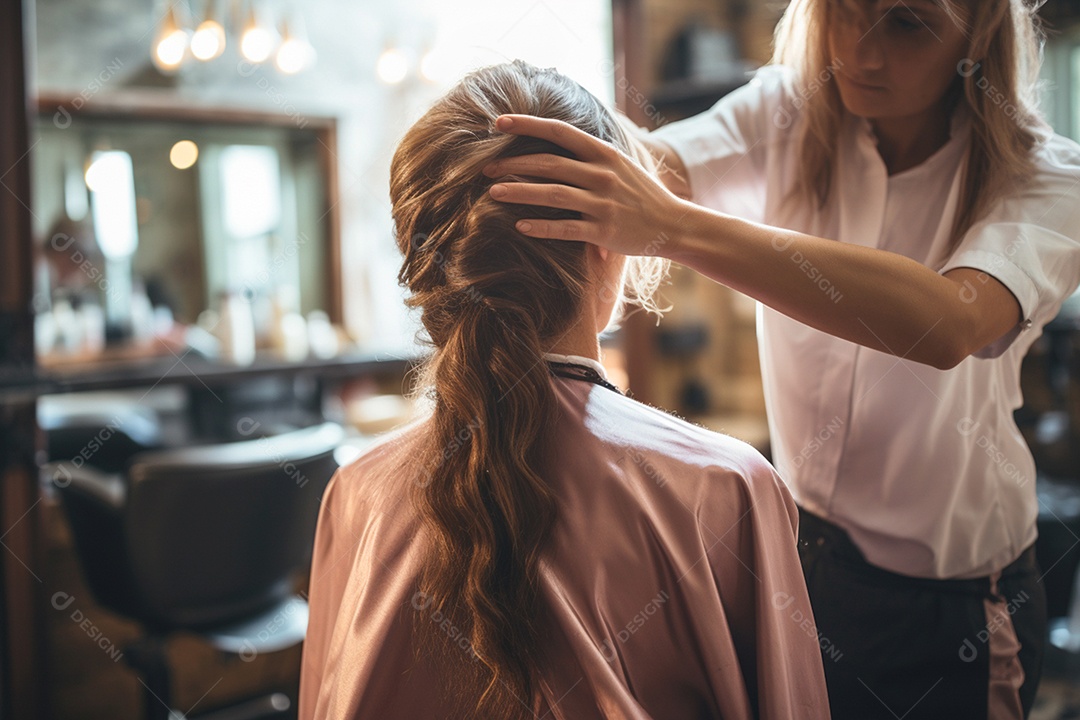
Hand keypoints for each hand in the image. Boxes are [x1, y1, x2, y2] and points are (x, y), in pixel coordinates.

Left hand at [483, 114, 688, 257]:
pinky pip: (566, 229)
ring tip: (493, 193)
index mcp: (604, 153)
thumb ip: (590, 152)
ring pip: (553, 194)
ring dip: (519, 192)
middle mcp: (602, 175)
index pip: (559, 131)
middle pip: (549, 163)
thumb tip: (558, 134)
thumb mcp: (619, 163)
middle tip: (484, 168)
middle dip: (513, 163)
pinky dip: (541, 227)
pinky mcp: (604, 231)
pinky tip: (519, 226)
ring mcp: (603, 203)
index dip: (527, 125)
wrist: (672, 224)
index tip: (498, 123)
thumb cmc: (640, 193)